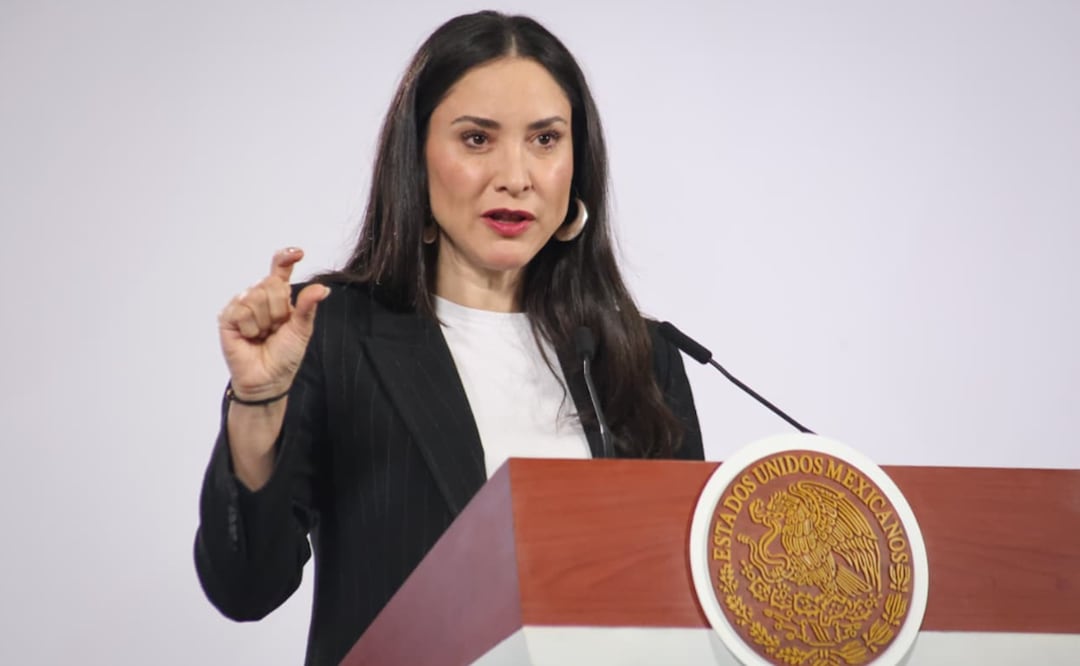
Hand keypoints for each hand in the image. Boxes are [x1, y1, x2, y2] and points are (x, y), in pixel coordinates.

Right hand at [218, 248, 329, 400]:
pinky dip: (250, 328)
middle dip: (279, 310)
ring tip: (263, 335)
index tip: (299, 254)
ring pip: (256, 296)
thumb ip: (308, 305)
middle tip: (276, 328)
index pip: (279, 269)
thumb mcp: (302, 328)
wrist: (269, 378)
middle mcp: (258, 296)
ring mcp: (242, 305)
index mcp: (278, 296)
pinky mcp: (228, 318)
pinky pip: (242, 310)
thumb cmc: (285, 355)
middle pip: (271, 284)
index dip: (286, 258)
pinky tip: (250, 337)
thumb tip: (322, 288)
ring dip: (265, 321)